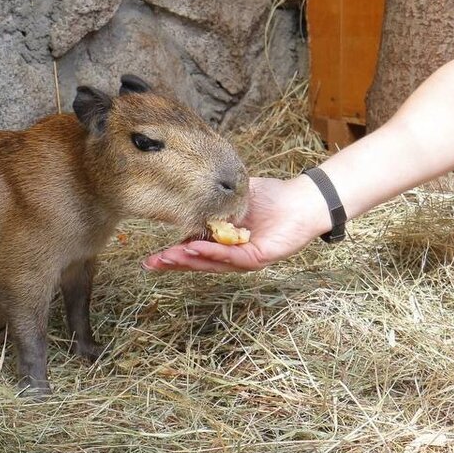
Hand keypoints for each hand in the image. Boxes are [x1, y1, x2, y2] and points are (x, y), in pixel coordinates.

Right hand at [141, 175, 332, 272]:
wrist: (303, 198)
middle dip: (174, 263)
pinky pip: (233, 256)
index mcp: (224, 242)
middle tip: (151, 264)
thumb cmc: (272, 197)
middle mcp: (233, 255)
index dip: (173, 255)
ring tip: (169, 256)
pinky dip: (213, 252)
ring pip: (213, 263)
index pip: (195, 250)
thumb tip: (185, 189)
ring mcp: (246, 258)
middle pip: (199, 263)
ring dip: (189, 259)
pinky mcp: (259, 257)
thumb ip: (212, 199)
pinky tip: (195, 247)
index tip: (150, 259)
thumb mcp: (233, 196)